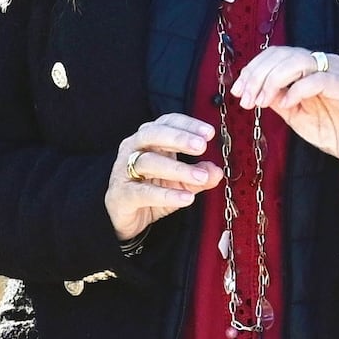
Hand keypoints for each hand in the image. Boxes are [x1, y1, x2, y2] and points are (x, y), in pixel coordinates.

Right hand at [102, 111, 220, 237]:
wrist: (125, 216)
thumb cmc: (150, 190)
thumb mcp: (180, 182)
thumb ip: (198, 176)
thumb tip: (216, 171)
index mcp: (149, 140)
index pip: (167, 122)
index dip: (187, 125)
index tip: (209, 133)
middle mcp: (133, 149)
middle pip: (153, 134)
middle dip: (178, 138)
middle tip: (201, 146)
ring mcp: (124, 170)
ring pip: (148, 162)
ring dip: (177, 169)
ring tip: (200, 177)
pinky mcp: (121, 194)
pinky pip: (144, 192)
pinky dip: (166, 195)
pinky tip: (186, 198)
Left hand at [228, 46, 338, 188]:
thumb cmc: (335, 131)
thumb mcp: (295, 116)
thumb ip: (276, 99)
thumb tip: (252, 90)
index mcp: (308, 69)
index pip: (275, 55)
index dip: (253, 69)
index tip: (237, 91)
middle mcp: (321, 64)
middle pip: (281, 55)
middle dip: (257, 75)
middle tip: (246, 99)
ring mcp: (335, 73)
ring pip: (297, 61)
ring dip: (273, 80)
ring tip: (262, 102)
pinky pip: (317, 79)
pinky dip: (297, 90)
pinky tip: (286, 104)